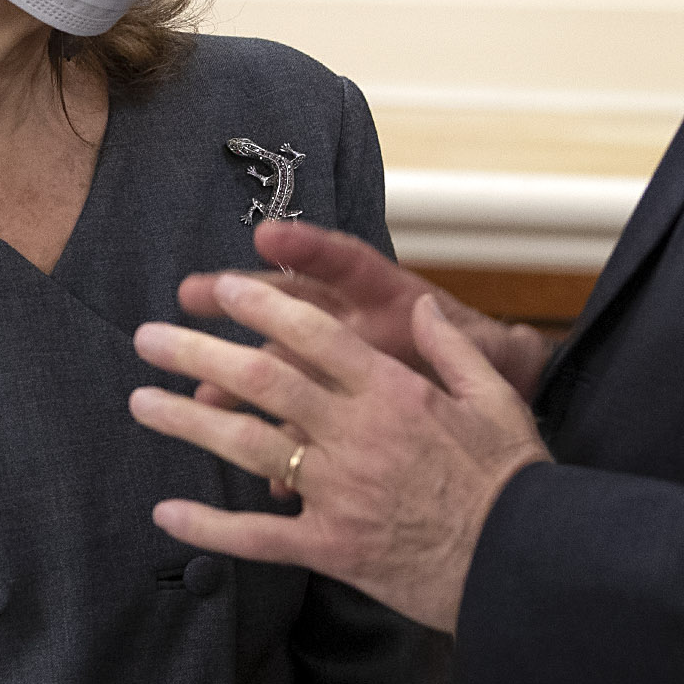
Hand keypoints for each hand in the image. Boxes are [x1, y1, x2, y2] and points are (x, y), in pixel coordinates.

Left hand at [129, 273, 550, 632]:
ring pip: (249, 446)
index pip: (315, 335)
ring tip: (141, 401)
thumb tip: (423, 308)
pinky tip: (168, 512)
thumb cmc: (510, 478)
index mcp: (393, 390)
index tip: (223, 290)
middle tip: (150, 339)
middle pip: (264, 381)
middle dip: (200, 354)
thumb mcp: (495, 397)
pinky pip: (259, 536)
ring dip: (188, 423)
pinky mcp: (331, 546)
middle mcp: (356, 433)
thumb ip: (452, 347)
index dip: (262, 308)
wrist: (517, 561)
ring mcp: (338, 492)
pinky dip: (211, 525)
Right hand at [179, 220, 554, 406]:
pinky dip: (267, 434)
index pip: (349, 265)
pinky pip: (291, 418)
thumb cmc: (490, 373)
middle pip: (291, 305)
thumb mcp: (491, 363)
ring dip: (238, 373)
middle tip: (191, 293)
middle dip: (241, 298)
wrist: (492, 423)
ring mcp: (337, 368)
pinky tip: (239, 447)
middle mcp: (355, 327)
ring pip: (278, 363)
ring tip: (197, 388)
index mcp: (392, 302)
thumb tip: (482, 330)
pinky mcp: (331, 410)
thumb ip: (475, 349)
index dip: (310, 249)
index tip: (267, 236)